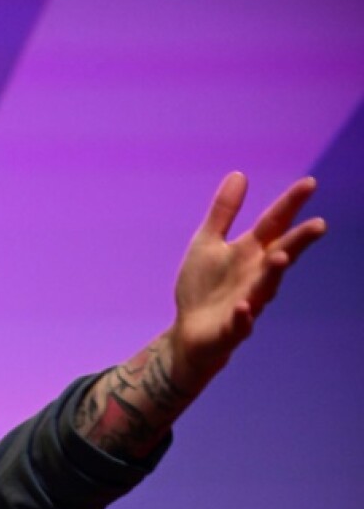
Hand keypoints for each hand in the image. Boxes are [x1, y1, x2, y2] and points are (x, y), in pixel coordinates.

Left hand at [171, 172, 325, 386]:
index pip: (274, 225)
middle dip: (298, 242)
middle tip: (319, 224)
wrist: (188, 335)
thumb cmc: (203, 287)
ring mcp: (246, 304)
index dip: (290, 205)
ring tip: (281, 257)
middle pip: (280, 256)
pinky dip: (243, 317)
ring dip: (273, 274)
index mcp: (249, 254)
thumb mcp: (207, 243)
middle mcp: (255, 277)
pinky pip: (240, 324)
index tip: (309, 183)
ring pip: (264, 289)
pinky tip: (244, 308)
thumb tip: (240, 173)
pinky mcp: (231, 330)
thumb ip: (224, 212)